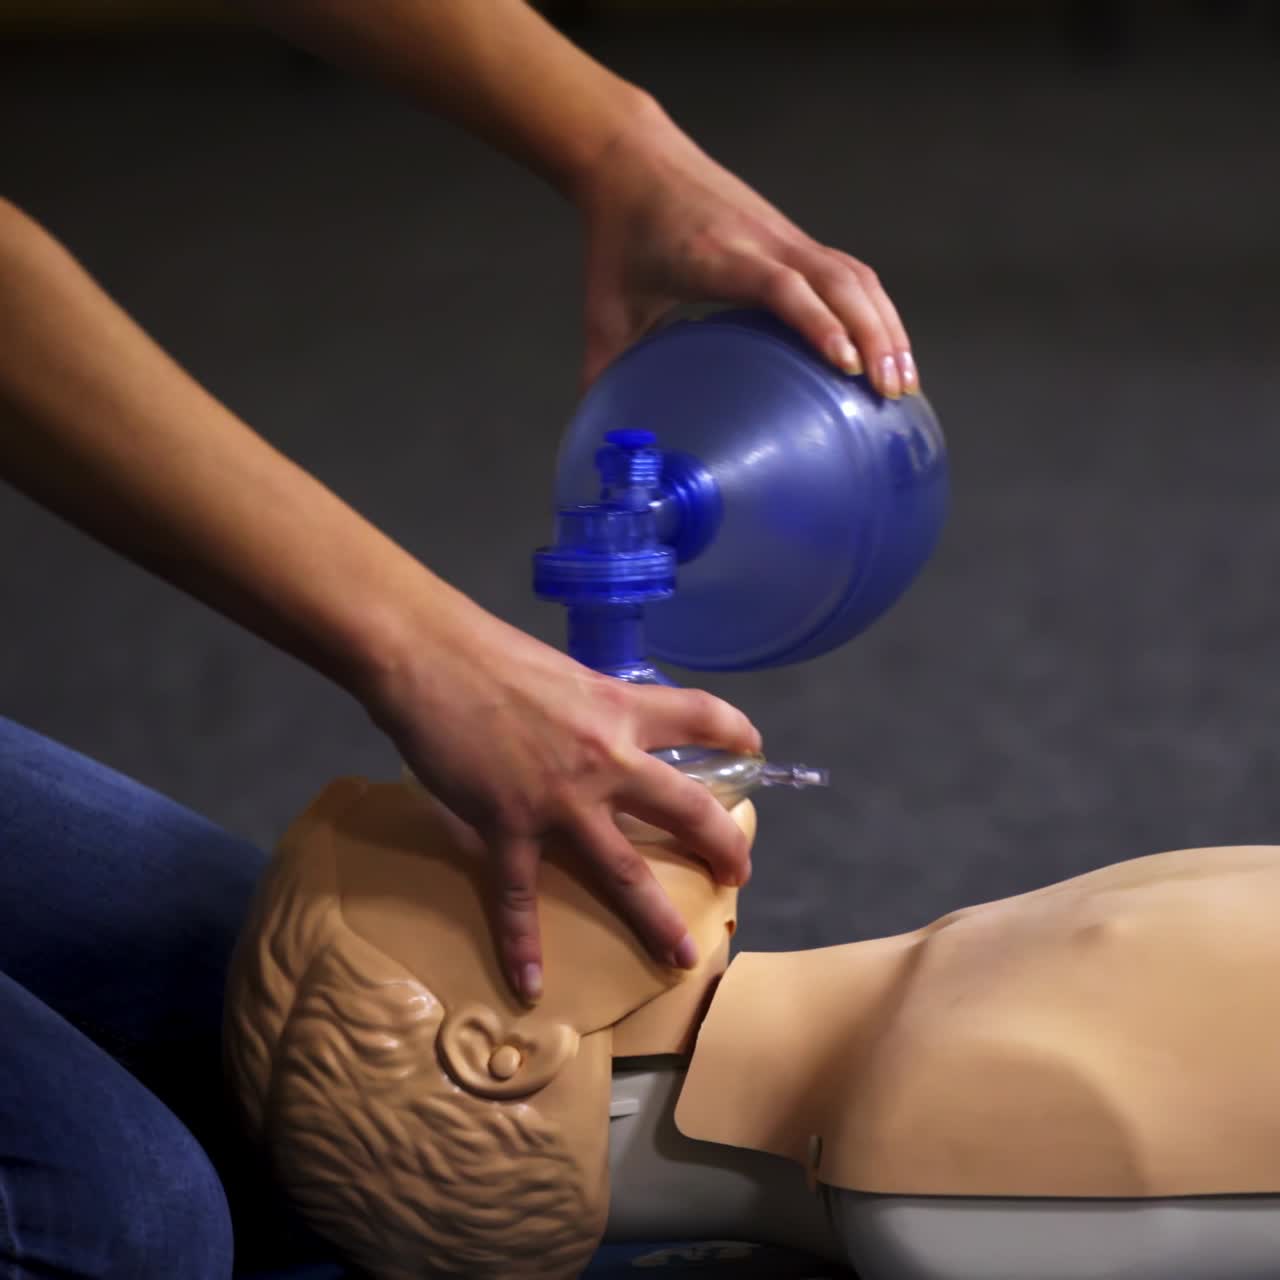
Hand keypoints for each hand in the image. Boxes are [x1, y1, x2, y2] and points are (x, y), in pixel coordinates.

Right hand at [364, 601, 759, 1005]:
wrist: (429, 658)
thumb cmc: (489, 651)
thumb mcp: (562, 672)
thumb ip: (588, 707)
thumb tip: (592, 724)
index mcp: (619, 707)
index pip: (699, 716)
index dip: (734, 730)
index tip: (754, 746)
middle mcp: (605, 759)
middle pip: (686, 809)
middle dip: (722, 845)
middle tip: (739, 874)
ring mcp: (559, 802)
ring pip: (622, 871)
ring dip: (656, 919)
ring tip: (682, 955)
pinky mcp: (507, 828)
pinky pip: (518, 898)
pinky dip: (522, 944)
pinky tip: (532, 983)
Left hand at [574, 95, 916, 397]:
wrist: (634, 160)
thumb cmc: (619, 237)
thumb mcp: (605, 308)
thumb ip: (605, 370)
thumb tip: (602, 438)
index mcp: (718, 257)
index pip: (782, 286)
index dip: (817, 323)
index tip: (844, 365)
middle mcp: (764, 241)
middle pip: (839, 282)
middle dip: (874, 336)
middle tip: (892, 393)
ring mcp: (786, 236)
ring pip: (855, 276)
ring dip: (886, 326)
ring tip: (903, 382)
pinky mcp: (796, 237)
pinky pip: (850, 271)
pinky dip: (875, 309)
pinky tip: (887, 349)